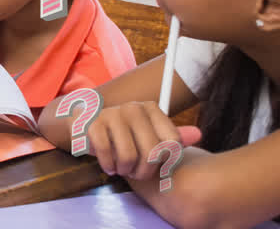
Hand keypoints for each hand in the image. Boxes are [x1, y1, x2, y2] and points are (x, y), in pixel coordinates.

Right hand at [84, 100, 202, 179]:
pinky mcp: (93, 123)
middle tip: (136, 173)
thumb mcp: (147, 134)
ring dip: (124, 170)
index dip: (165, 161)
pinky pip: (107, 153)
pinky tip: (108, 165)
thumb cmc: (121, 134)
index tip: (154, 163)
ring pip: (129, 155)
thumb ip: (171, 137)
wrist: (83, 124)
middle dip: (144, 171)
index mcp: (151, 108)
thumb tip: (198, 134)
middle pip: (152, 152)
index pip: (172, 143)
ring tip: (121, 169)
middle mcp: (134, 107)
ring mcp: (113, 113)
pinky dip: (108, 165)